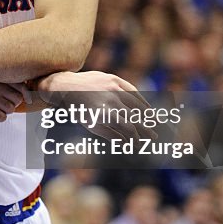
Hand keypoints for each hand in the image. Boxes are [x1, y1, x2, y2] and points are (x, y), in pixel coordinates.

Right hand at [0, 81, 26, 121]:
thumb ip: (2, 79)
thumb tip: (23, 88)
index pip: (22, 85)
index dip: (25, 93)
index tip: (26, 98)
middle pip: (18, 99)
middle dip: (12, 102)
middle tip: (2, 102)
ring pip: (11, 109)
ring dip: (4, 110)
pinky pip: (2, 117)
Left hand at [37, 70, 156, 140]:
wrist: (66, 87)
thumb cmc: (79, 110)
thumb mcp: (92, 126)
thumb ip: (112, 135)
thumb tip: (128, 145)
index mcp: (104, 114)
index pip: (128, 128)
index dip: (136, 138)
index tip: (141, 145)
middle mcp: (110, 99)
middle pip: (135, 116)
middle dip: (146, 128)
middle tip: (155, 136)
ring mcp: (112, 87)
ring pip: (136, 102)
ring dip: (148, 114)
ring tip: (156, 123)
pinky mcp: (113, 78)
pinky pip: (132, 90)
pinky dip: (141, 99)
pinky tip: (147, 108)